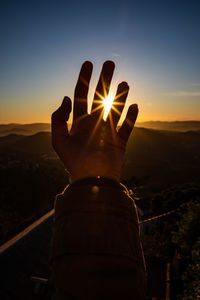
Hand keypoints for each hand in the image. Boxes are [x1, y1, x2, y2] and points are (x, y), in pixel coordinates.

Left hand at [51, 61, 137, 182]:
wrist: (92, 181)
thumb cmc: (74, 162)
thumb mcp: (59, 140)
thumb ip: (58, 118)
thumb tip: (67, 97)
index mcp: (79, 122)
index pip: (81, 96)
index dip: (84, 79)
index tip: (89, 63)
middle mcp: (94, 124)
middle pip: (100, 97)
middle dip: (104, 80)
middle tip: (110, 63)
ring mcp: (108, 131)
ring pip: (115, 108)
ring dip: (120, 96)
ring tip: (124, 82)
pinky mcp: (120, 141)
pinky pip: (128, 126)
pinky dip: (132, 117)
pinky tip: (135, 106)